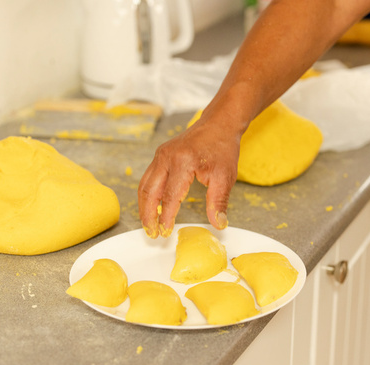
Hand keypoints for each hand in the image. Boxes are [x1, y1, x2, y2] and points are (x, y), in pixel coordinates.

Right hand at [138, 119, 239, 237]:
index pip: (169, 196)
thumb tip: (218, 224)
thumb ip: (219, 202)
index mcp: (183, 162)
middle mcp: (167, 157)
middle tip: (152, 233)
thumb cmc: (222, 149)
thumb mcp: (225, 177)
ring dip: (144, 206)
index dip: (166, 217)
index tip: (165, 232)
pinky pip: (148, 178)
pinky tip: (152, 207)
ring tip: (149, 224)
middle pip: (149, 191)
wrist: (218, 125)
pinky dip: (148, 195)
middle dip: (148, 215)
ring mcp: (161, 155)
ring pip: (145, 185)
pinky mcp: (160, 155)